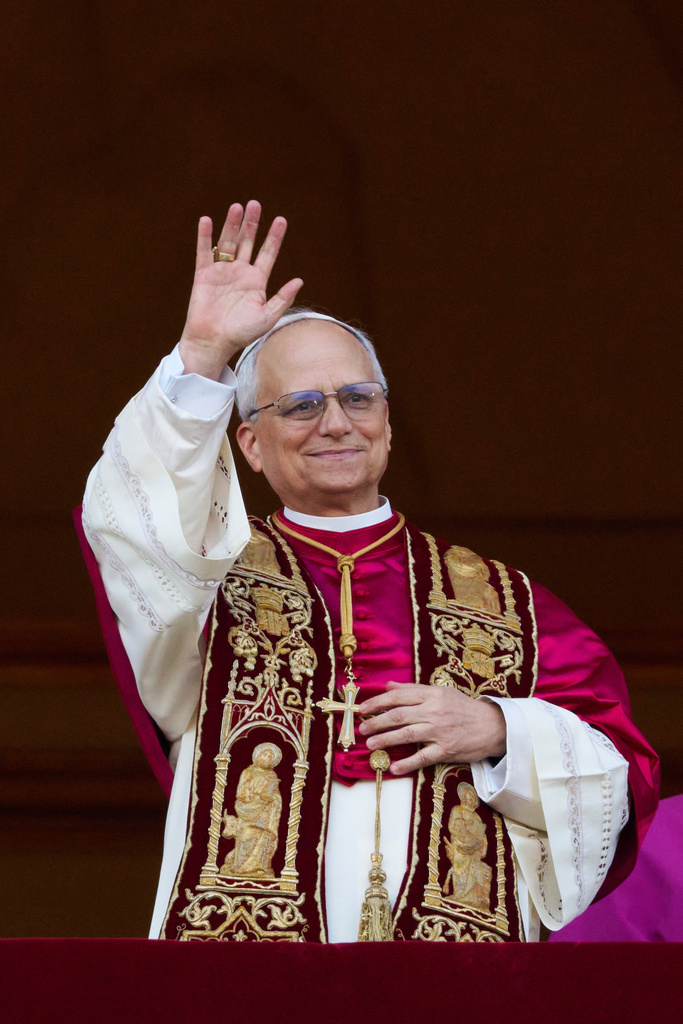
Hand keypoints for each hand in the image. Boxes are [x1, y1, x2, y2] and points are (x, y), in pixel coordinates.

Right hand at [179, 200, 303, 378]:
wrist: (214, 341)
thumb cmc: (241, 333)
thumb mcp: (267, 317)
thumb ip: (282, 298)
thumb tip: (300, 280)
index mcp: (257, 281)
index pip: (268, 253)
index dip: (274, 237)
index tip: (281, 220)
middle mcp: (240, 272)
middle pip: (248, 241)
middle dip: (252, 223)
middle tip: (255, 204)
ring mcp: (222, 272)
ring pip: (228, 242)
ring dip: (232, 224)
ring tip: (237, 207)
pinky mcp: (204, 275)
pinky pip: (204, 252)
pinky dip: (204, 237)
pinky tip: (206, 220)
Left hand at [358, 681, 506, 775]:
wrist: (493, 726)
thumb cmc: (464, 707)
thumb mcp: (441, 692)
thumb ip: (413, 689)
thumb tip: (389, 685)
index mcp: (432, 695)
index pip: (399, 696)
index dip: (378, 702)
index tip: (363, 708)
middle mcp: (434, 711)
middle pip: (399, 716)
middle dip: (377, 722)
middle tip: (362, 728)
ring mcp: (440, 731)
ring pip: (407, 735)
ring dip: (386, 740)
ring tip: (370, 744)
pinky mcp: (446, 750)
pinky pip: (423, 757)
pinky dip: (407, 763)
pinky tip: (394, 767)